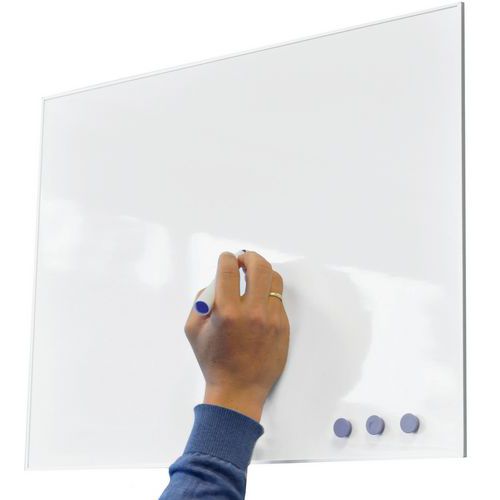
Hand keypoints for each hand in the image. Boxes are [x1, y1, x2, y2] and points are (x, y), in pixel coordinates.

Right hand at [184, 251, 289, 421]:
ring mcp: (272, 319)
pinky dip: (267, 293)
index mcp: (227, 312)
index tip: (226, 259)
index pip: (229, 269)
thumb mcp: (193, 330)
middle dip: (249, 257)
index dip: (226, 258)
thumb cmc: (212, 360)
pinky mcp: (283, 326)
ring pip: (274, 279)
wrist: (239, 390)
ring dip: (262, 272)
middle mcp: (253, 312)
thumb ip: (201, 299)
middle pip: (259, 266)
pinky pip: (278, 299)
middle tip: (242, 260)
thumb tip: (216, 280)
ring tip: (254, 276)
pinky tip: (258, 299)